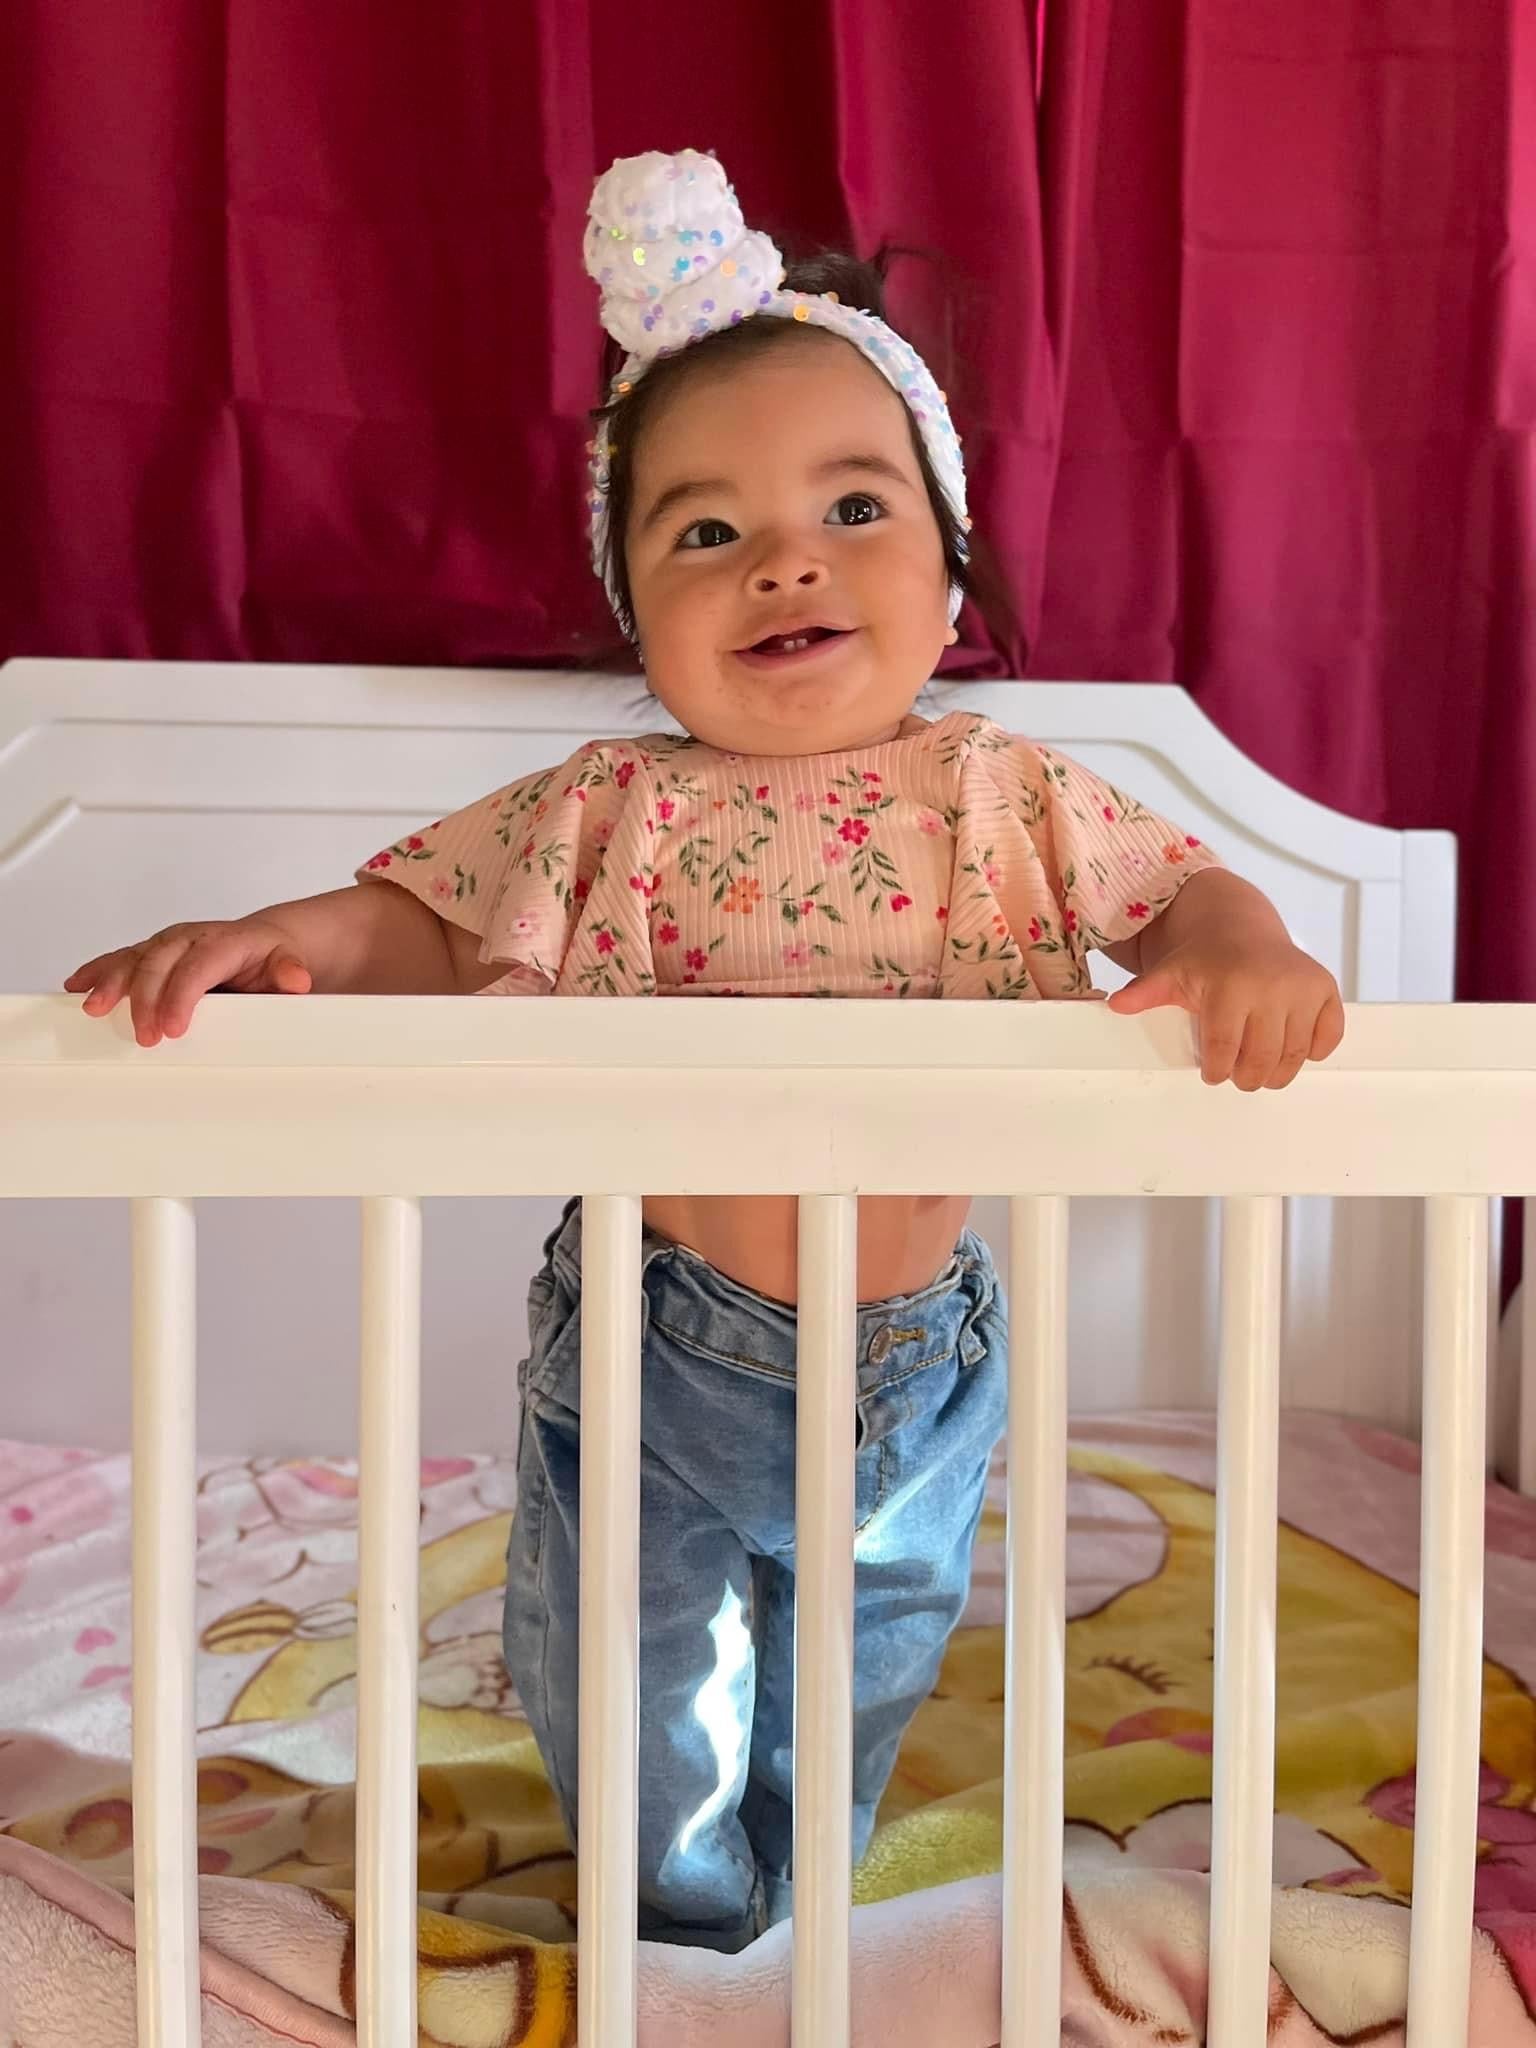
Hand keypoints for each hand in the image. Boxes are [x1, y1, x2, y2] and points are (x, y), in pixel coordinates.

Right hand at [64, 919, 313, 1046]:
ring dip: (110, 983)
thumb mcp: (288, 963)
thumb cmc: (271, 957)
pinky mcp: (151, 953)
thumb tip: (296, 980)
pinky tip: (77, 987)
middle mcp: (189, 939)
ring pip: (133, 959)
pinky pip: (120, 960)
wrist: (264, 940)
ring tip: (93, 1009)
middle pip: (158, 964)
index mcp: (222, 942)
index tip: (173, 1028)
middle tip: (144, 1037)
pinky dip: (97, 972)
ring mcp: (166, 944)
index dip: (181, 996)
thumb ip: (289, 971)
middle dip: (145, 1000)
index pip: (197, 968)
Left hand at [1106, 932, 1343, 1089]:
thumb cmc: (1203, 958)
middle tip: (1239, 1077)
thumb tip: (1116, 1005)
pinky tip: (1293, 1048)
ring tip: (1261, 1072)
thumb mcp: (1170, 973)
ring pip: (1295, 1054)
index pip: (1225, 1048)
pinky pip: (1329, 1035)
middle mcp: (1272, 985)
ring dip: (1278, 1073)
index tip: (1212, 1074)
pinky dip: (1315, 1050)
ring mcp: (1303, 987)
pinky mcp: (1326, 989)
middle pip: (1262, 1058)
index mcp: (1231, 985)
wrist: (1238, 927)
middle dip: (1247, 1077)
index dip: (1217, 1069)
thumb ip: (1145, 992)